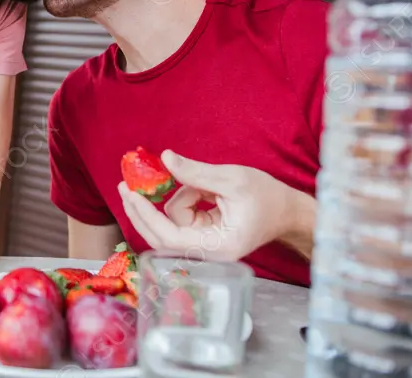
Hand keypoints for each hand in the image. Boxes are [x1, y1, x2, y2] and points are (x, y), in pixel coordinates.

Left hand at [116, 150, 314, 260]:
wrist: (287, 211)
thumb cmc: (267, 196)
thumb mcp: (231, 179)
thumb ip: (196, 172)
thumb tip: (164, 158)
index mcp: (217, 247)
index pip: (169, 237)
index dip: (145, 216)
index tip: (130, 194)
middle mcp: (207, 254)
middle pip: (161, 236)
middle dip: (142, 210)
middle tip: (124, 184)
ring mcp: (204, 247)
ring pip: (173, 219)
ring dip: (183, 196)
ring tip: (210, 188)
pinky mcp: (202, 238)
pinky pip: (182, 217)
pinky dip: (188, 199)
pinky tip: (207, 194)